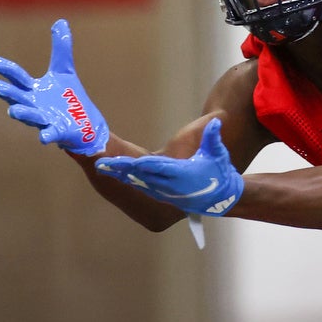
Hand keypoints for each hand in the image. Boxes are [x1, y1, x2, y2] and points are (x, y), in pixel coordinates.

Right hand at [0, 19, 108, 155]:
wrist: (84, 123)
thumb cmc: (68, 98)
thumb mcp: (64, 70)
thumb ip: (61, 48)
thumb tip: (61, 22)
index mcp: (32, 90)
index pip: (16, 77)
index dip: (6, 69)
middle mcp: (33, 105)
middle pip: (16, 98)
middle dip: (7, 93)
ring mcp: (44, 120)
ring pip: (29, 117)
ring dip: (22, 114)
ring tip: (14, 111)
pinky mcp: (57, 132)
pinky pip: (50, 135)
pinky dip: (47, 135)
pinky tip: (44, 137)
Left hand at [95, 118, 243, 215]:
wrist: (220, 198)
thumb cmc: (219, 173)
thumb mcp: (217, 154)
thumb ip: (213, 138)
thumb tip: (216, 122)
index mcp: (183, 174)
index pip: (159, 168)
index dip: (143, 165)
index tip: (128, 160)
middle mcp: (169, 185)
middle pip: (142, 175)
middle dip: (121, 169)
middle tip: (101, 163)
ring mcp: (163, 191)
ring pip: (137, 181)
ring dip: (118, 174)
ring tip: (101, 166)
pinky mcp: (159, 193)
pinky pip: (139, 185)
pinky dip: (125, 178)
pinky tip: (112, 173)